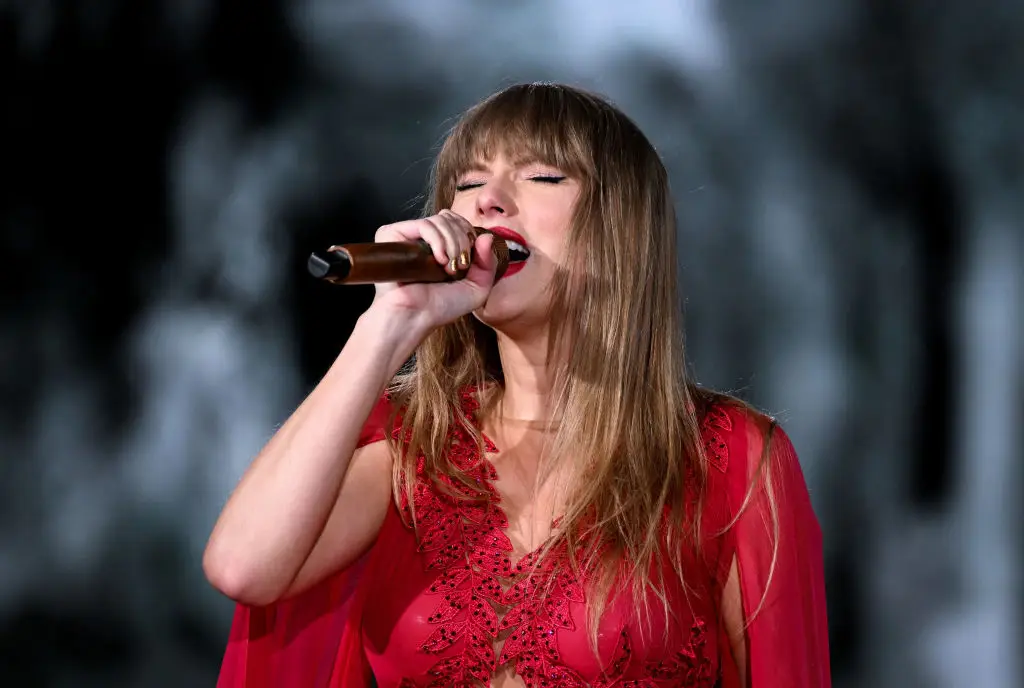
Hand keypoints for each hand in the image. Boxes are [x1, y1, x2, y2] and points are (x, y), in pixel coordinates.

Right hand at [369, 210, 498, 331]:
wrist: (416, 317)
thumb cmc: (441, 307)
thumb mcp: (476, 289)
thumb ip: (487, 263)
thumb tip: (487, 236)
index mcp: (440, 246)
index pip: (457, 222)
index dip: (468, 235)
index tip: (469, 259)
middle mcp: (423, 239)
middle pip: (451, 218)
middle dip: (463, 240)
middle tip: (460, 265)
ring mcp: (408, 235)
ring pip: (440, 220)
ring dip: (453, 243)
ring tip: (449, 267)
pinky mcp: (394, 234)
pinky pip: (425, 225)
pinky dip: (438, 241)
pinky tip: (439, 260)